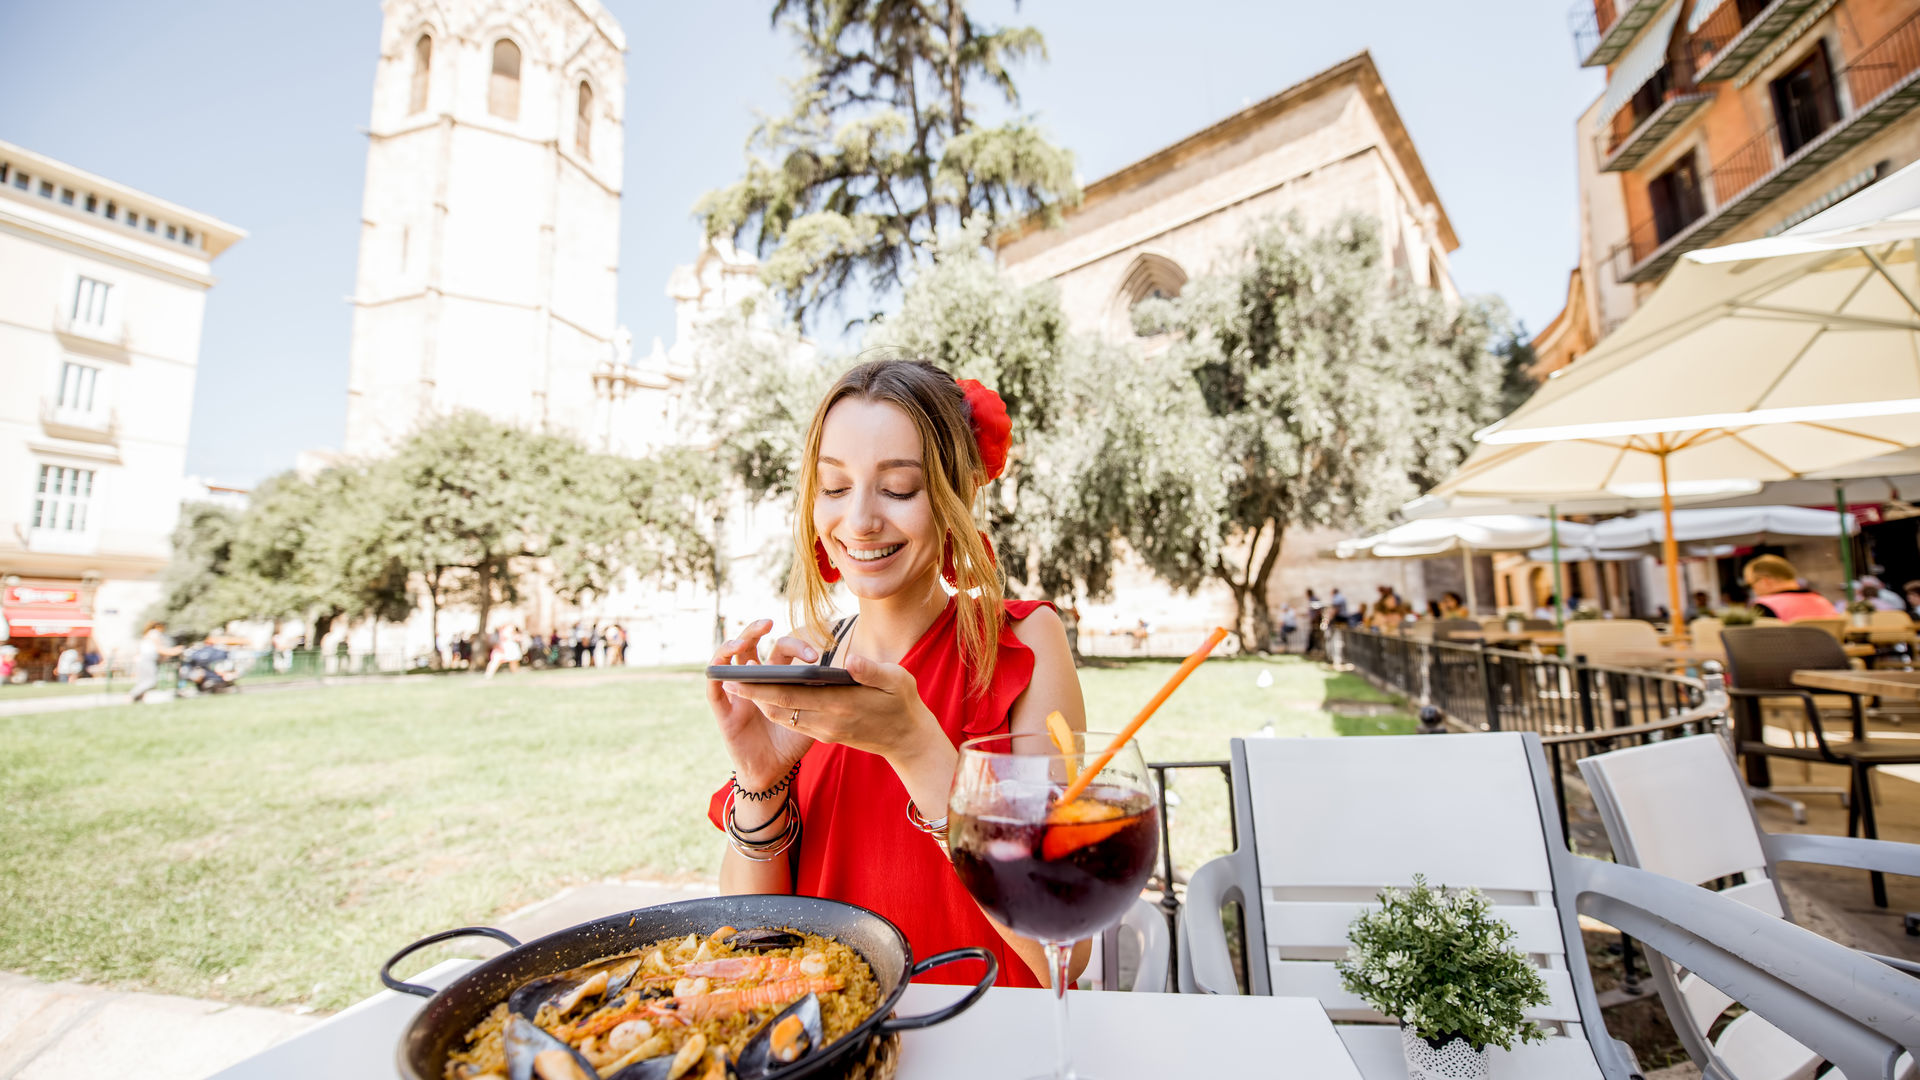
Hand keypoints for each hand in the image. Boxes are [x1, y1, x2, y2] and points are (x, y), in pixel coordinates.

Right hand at [707, 619, 818, 789]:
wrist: (771, 772)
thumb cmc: (793, 742)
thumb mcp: (812, 718)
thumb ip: (821, 698)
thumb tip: (845, 679)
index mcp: (776, 677)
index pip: (781, 650)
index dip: (795, 646)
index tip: (813, 655)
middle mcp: (753, 679)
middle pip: (751, 644)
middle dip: (756, 629)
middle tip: (768, 623)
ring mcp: (735, 692)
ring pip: (728, 658)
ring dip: (731, 644)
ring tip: (742, 639)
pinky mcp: (722, 710)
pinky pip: (713, 688)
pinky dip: (717, 675)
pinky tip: (725, 669)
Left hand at [719, 651, 942, 765]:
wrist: (909, 740)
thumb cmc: (904, 704)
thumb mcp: (897, 681)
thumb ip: (872, 671)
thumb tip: (852, 660)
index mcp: (841, 705)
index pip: (792, 696)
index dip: (762, 687)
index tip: (739, 677)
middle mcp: (828, 722)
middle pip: (781, 707)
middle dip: (754, 695)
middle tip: (728, 680)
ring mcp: (826, 731)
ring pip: (785, 717)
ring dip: (763, 703)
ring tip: (743, 685)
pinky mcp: (827, 735)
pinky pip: (795, 722)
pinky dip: (779, 709)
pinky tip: (769, 696)